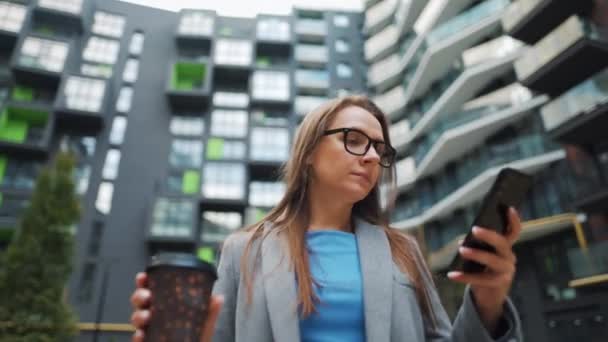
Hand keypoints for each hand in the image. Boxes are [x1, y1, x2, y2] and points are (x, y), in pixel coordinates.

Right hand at [130, 272, 223, 341]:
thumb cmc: (196, 338)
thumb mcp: (204, 324)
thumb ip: (210, 311)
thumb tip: (218, 298)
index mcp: (166, 305)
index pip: (153, 289)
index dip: (145, 281)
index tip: (143, 276)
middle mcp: (154, 315)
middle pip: (140, 301)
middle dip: (139, 295)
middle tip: (146, 296)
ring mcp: (148, 329)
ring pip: (136, 318)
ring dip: (138, 315)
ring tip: (146, 316)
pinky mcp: (146, 341)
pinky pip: (137, 338)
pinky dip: (137, 336)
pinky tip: (141, 335)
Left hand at [447, 207, 521, 334]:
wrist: (489, 296)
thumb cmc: (483, 269)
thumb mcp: (481, 255)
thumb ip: (476, 245)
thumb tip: (463, 240)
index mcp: (506, 247)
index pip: (514, 232)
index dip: (514, 220)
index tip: (509, 207)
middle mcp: (509, 257)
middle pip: (502, 243)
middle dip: (489, 235)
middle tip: (474, 229)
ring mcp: (506, 272)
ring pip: (492, 261)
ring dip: (476, 254)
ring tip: (461, 250)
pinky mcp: (498, 284)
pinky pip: (480, 280)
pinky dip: (464, 277)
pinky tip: (451, 275)